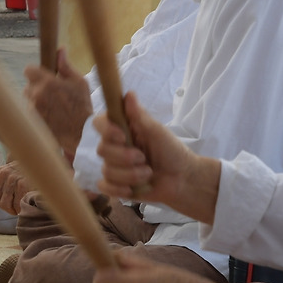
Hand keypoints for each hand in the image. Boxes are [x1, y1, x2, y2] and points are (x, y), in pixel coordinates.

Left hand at [0, 161, 30, 214]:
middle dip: (7, 208)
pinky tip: (25, 205)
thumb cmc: (25, 174)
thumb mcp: (9, 178)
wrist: (41, 165)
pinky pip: (16, 204)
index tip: (9, 205)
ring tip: (20, 208)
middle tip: (15, 208)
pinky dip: (20, 209)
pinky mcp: (23, 184)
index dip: (0, 204)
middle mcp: (3, 173)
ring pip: (5, 204)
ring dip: (13, 210)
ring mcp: (12, 178)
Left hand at [24, 49, 92, 156]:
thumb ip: (66, 66)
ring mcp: (33, 109)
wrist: (81, 134)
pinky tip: (50, 116)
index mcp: (48, 82)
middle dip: (36, 87)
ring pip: (28, 99)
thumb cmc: (83, 106)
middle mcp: (37, 94)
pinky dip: (36, 112)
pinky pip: (29, 111)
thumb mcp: (79, 82)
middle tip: (51, 93)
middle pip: (28, 85)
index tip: (43, 76)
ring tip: (52, 106)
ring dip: (36, 100)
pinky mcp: (32, 121)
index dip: (35, 72)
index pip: (28, 69)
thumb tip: (60, 49)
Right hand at [96, 92, 219, 223]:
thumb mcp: (157, 131)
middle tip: (144, 158)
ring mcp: (115, 167)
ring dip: (130, 175)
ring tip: (148, 174)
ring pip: (107, 170)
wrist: (183, 179)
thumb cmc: (172, 151)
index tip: (123, 136)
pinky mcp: (117, 185)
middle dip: (124, 157)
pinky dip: (117, 189)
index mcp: (123, 130)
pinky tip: (132, 189)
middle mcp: (115, 147)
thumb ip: (139, 115)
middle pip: (102, 150)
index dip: (106, 130)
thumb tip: (128, 94)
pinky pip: (105, 187)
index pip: (99, 124)